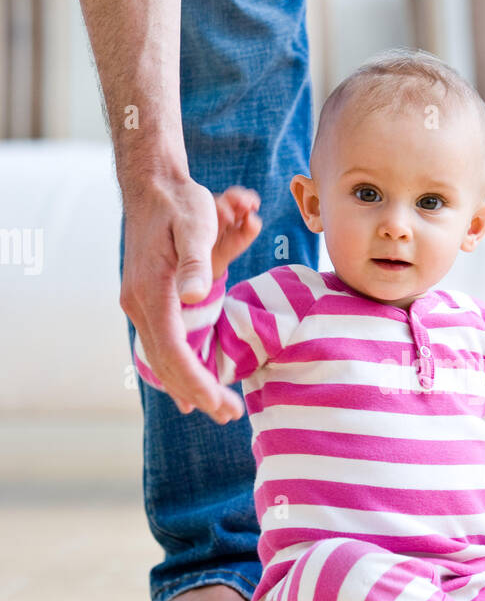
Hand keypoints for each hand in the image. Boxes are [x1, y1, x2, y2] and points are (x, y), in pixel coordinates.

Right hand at [119, 173, 253, 423]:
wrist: (153, 185)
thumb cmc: (182, 203)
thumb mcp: (197, 223)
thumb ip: (199, 260)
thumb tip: (195, 297)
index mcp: (152, 291)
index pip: (173, 352)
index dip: (197, 382)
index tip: (221, 404)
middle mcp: (138, 303)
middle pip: (165, 363)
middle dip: (197, 393)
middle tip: (229, 416)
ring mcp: (138, 303)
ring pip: (159, 358)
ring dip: (186, 386)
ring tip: (215, 409)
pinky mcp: (145, 300)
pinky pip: (159, 346)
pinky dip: (175, 369)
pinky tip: (188, 390)